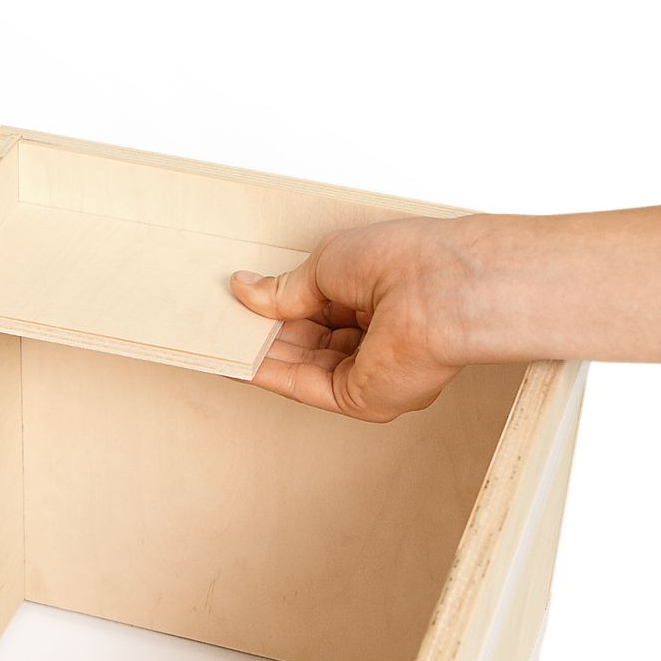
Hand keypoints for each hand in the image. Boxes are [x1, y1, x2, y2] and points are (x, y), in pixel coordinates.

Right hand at [230, 217, 480, 421]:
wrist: (441, 291)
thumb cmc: (405, 261)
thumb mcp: (328, 263)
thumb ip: (286, 288)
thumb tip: (245, 289)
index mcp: (381, 299)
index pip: (322, 309)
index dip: (282, 306)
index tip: (245, 304)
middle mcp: (379, 339)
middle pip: (309, 342)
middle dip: (265, 332)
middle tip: (222, 323)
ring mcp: (370, 373)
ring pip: (302, 366)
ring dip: (259, 353)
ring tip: (219, 337)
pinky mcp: (361, 399)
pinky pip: (303, 386)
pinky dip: (267, 374)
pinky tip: (236, 359)